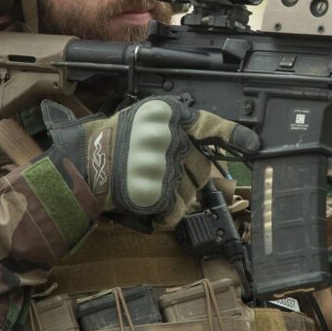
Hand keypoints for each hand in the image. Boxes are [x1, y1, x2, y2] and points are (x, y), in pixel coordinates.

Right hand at [42, 96, 259, 225]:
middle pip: (201, 168)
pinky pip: (176, 211)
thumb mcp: (140, 124)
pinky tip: (149, 207)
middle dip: (191, 179)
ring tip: (148, 188)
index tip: (254, 145)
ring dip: (176, 197)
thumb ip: (175, 135)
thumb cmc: (107, 145)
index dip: (234, 136)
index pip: (210, 126)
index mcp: (165, 114)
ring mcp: (162, 164)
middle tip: (164, 178)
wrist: (77, 168)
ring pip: (190, 192)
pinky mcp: (155, 191)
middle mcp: (167, 136)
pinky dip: (166, 216)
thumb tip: (214, 162)